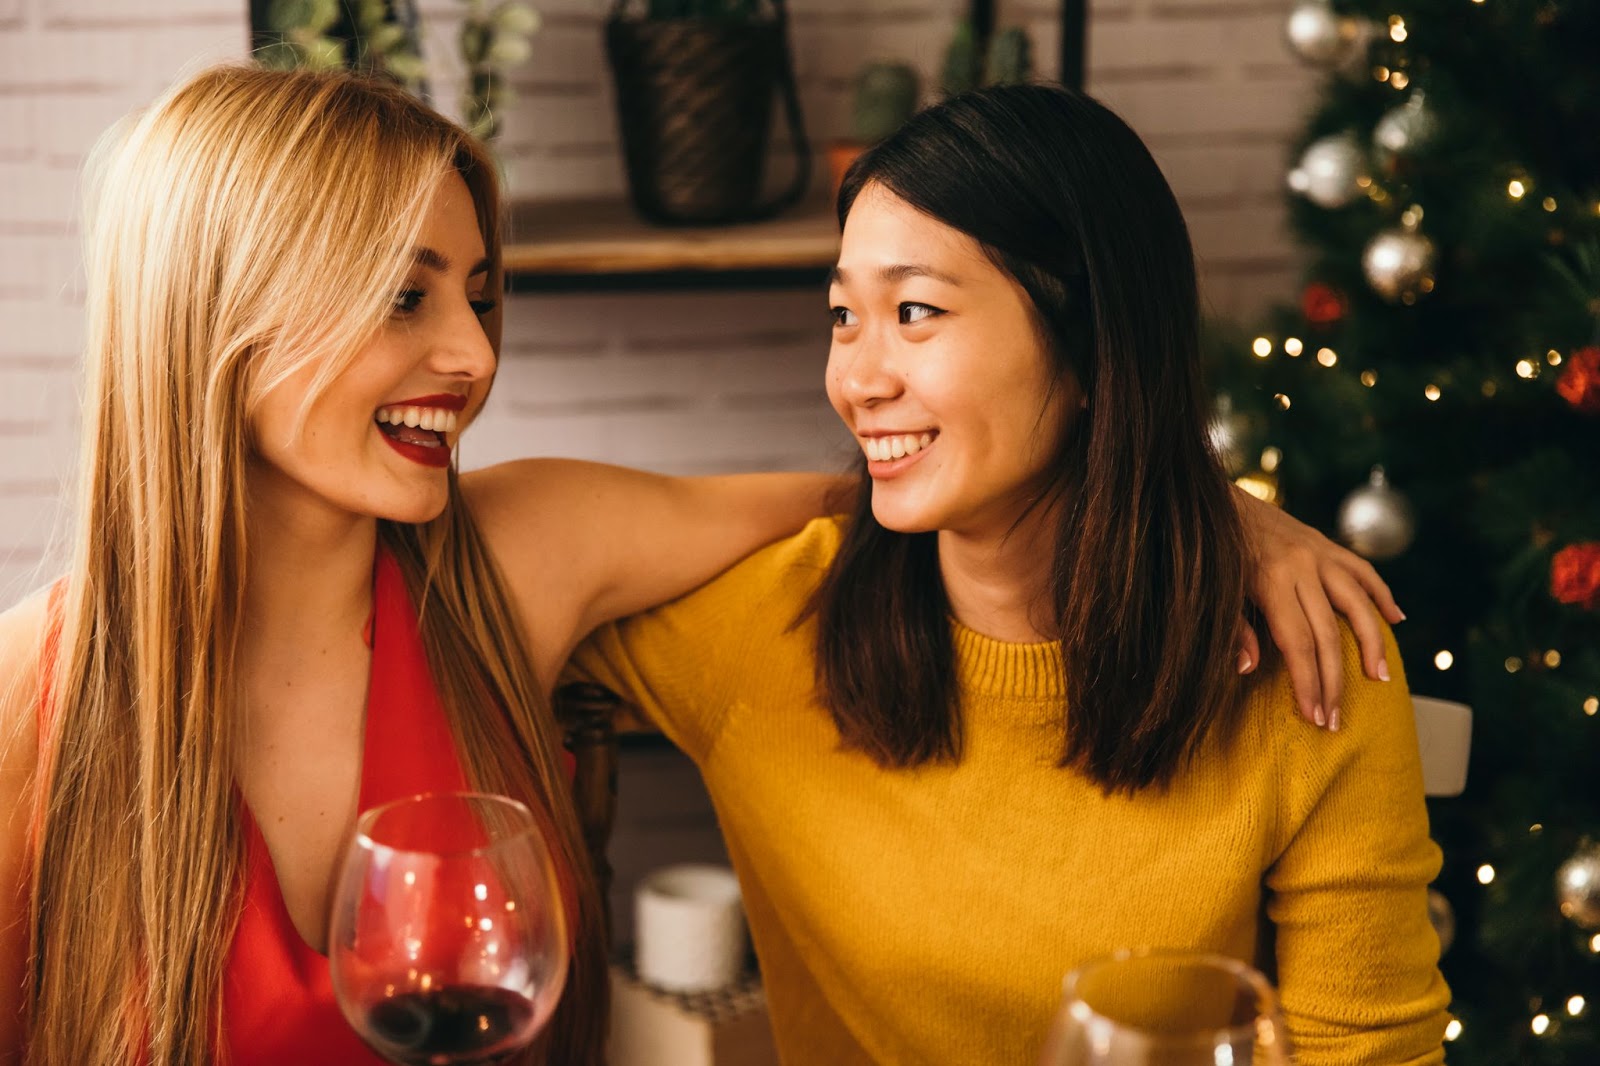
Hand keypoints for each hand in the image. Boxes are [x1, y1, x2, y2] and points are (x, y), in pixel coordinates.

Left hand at [1233, 485, 1403, 730]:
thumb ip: (1230, 628)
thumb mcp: (1212, 589)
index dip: (1308, 682)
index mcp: (1270, 580)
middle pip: (1328, 632)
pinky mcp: (1325, 542)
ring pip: (1358, 602)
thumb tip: (1248, 668)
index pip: (1297, 643)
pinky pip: (1362, 570)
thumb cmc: (1209, 550)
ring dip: (1372, 642)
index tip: (1315, 715)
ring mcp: (1318, 552)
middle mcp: (1302, 565)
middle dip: (1334, 680)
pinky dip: (1381, 594)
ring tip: (1380, 677)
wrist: (1214, 498)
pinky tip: (1396, 619)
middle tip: (1336, 718)